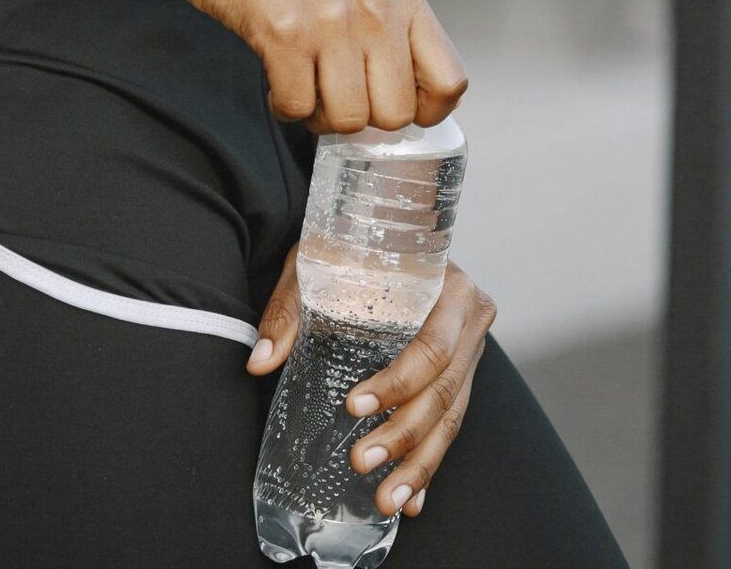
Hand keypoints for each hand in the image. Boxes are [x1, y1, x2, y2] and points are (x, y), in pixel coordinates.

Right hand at [157, 0, 465, 131]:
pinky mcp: (284, 32)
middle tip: (328, 90)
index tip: (385, 103)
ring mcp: (331, 19)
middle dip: (358, 117)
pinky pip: (297, 108)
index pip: (450, 82)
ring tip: (299, 78)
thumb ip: (389, 29)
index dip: (421, 111)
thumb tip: (414, 99)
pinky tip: (273, 73)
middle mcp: (375, 6)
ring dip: (316, 113)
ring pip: (347, 120)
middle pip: (394, 115)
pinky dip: (282, 104)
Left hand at [247, 256, 495, 523]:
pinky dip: (428, 464)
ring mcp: (471, 353)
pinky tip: (410, 500)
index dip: (398, 381)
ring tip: (386, 500)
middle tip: (361, 461)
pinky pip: (449, 427)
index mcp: (449, 286)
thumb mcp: (317, 263)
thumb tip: (260, 360)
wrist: (380, 231)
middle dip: (403, 435)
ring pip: (451, 418)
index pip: (433, 345)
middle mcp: (469, 321)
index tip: (355, 404)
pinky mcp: (460, 377)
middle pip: (444, 391)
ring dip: (418, 464)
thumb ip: (290, 309)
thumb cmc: (350, 245)